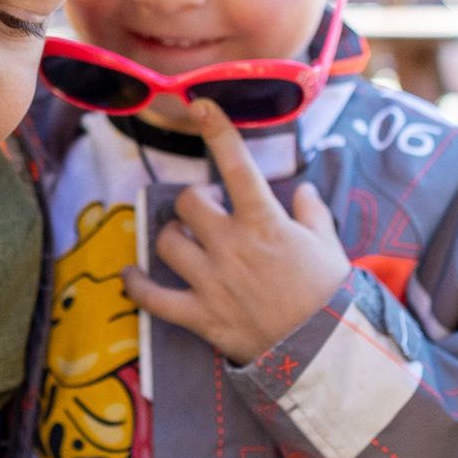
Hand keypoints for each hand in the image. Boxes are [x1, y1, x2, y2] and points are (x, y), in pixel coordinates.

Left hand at [123, 100, 350, 363]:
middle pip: (190, 203)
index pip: (237, 165)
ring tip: (186, 242)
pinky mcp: (200, 315)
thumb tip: (302, 191)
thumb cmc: (329, 296)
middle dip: (196, 202)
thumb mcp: (328, 246)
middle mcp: (232, 245)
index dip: (217, 130)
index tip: (201, 105)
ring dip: (174, 236)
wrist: (324, 352)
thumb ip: (311, 214)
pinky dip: (136, 285)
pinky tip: (129, 275)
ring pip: (169, 242)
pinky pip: (153, 297)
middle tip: (210, 213)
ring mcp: (211, 281)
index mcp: (264, 222)